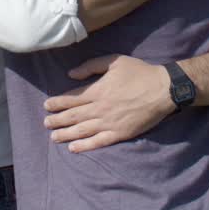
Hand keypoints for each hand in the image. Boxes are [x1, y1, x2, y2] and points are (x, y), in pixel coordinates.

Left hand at [42, 55, 174, 152]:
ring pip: (82, 130)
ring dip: (66, 134)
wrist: (163, 90)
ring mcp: (109, 123)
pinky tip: (73, 148)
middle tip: (45, 123)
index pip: (72, 98)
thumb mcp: (114, 61)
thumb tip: (71, 74)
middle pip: (73, 115)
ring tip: (53, 137)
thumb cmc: (139, 73)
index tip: (46, 105)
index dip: (58, 102)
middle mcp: (100, 108)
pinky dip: (85, 146)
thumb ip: (91, 66)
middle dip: (57, 119)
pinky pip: (98, 142)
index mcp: (98, 90)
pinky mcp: (120, 134)